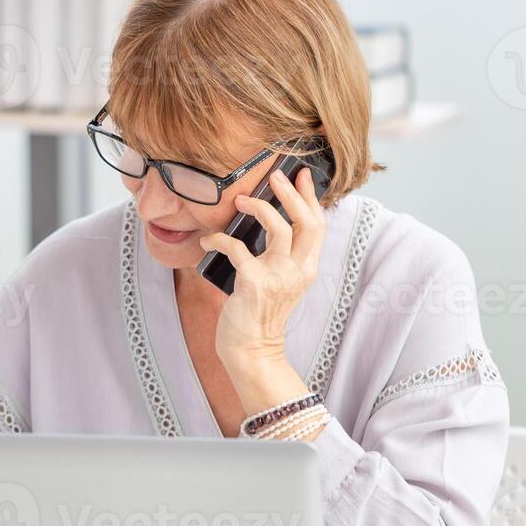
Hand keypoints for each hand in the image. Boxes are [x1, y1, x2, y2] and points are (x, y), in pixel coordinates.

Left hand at [199, 165, 327, 385]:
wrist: (251, 349)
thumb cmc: (260, 314)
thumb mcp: (281, 283)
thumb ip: (282, 257)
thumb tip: (265, 221)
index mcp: (307, 269)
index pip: (317, 225)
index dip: (310, 197)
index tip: (301, 175)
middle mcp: (298, 271)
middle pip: (306, 221)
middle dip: (291, 193)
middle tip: (275, 176)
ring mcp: (278, 276)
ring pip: (279, 228)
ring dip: (259, 207)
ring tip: (240, 201)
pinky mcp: (253, 282)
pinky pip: (236, 248)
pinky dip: (219, 239)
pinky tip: (208, 240)